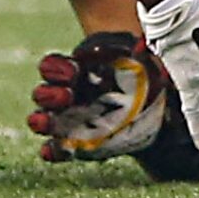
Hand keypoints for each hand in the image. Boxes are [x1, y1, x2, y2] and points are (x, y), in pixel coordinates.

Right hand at [29, 31, 170, 162]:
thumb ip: (124, 47)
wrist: (156, 111)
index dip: (56, 67)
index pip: (52, 66)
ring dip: (42, 121)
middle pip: (43, 94)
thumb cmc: (139, 75)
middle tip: (67, 96)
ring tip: (45, 121)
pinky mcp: (76, 146)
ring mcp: (69, 122)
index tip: (73, 71)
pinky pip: (58, 150)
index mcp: (75, 70)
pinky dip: (52, 150)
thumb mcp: (136, 54)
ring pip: (43, 121)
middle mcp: (66, 96)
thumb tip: (111, 48)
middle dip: (49, 94)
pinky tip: (51, 149)